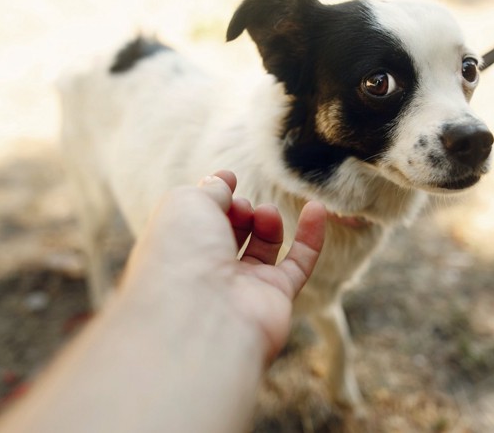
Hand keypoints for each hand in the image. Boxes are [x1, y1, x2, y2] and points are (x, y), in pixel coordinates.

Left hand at [122, 170, 326, 360]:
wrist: (200, 314)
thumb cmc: (182, 254)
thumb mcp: (186, 203)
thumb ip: (210, 190)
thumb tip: (224, 181)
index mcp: (177, 251)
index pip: (198, 221)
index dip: (214, 197)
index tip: (230, 178)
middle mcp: (207, 273)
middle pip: (231, 234)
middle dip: (239, 211)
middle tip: (242, 207)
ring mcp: (242, 288)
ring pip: (263, 248)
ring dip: (268, 221)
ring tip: (265, 214)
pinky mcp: (275, 298)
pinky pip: (299, 265)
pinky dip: (311, 236)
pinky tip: (316, 209)